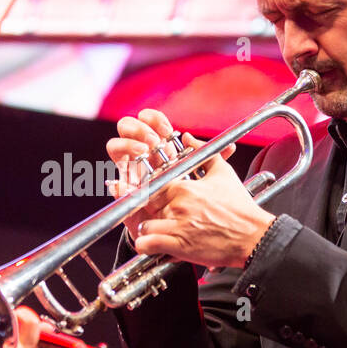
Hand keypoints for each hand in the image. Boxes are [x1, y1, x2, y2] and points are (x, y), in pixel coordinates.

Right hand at [105, 108, 235, 240]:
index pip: (152, 124)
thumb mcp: (205, 178)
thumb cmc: (190, 198)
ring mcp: (130, 172)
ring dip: (126, 146)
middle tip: (150, 140)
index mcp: (160, 147)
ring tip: (141, 152)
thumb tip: (231, 147)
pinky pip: (115, 185)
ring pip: (115, 148)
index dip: (153, 119)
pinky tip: (124, 181)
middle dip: (136, 129)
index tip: (159, 123)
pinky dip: (118, 182)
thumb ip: (215, 162)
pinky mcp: (124, 194)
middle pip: (128, 128)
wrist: (178, 228)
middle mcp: (142, 155)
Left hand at [132, 136, 274, 268]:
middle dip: (146, 211)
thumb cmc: (240, 207)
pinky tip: (154, 244)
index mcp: (183, 187)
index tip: (143, 195)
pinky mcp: (179, 246)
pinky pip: (147, 244)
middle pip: (145, 206)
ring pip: (144, 225)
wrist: (254, 236)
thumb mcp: (223, 173)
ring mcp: (177, 226)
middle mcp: (177, 205)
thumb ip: (201, 152)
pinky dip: (146, 245)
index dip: (144, 191)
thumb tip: (187, 138)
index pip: (150, 186)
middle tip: (152, 215)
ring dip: (148, 229)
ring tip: (158, 231)